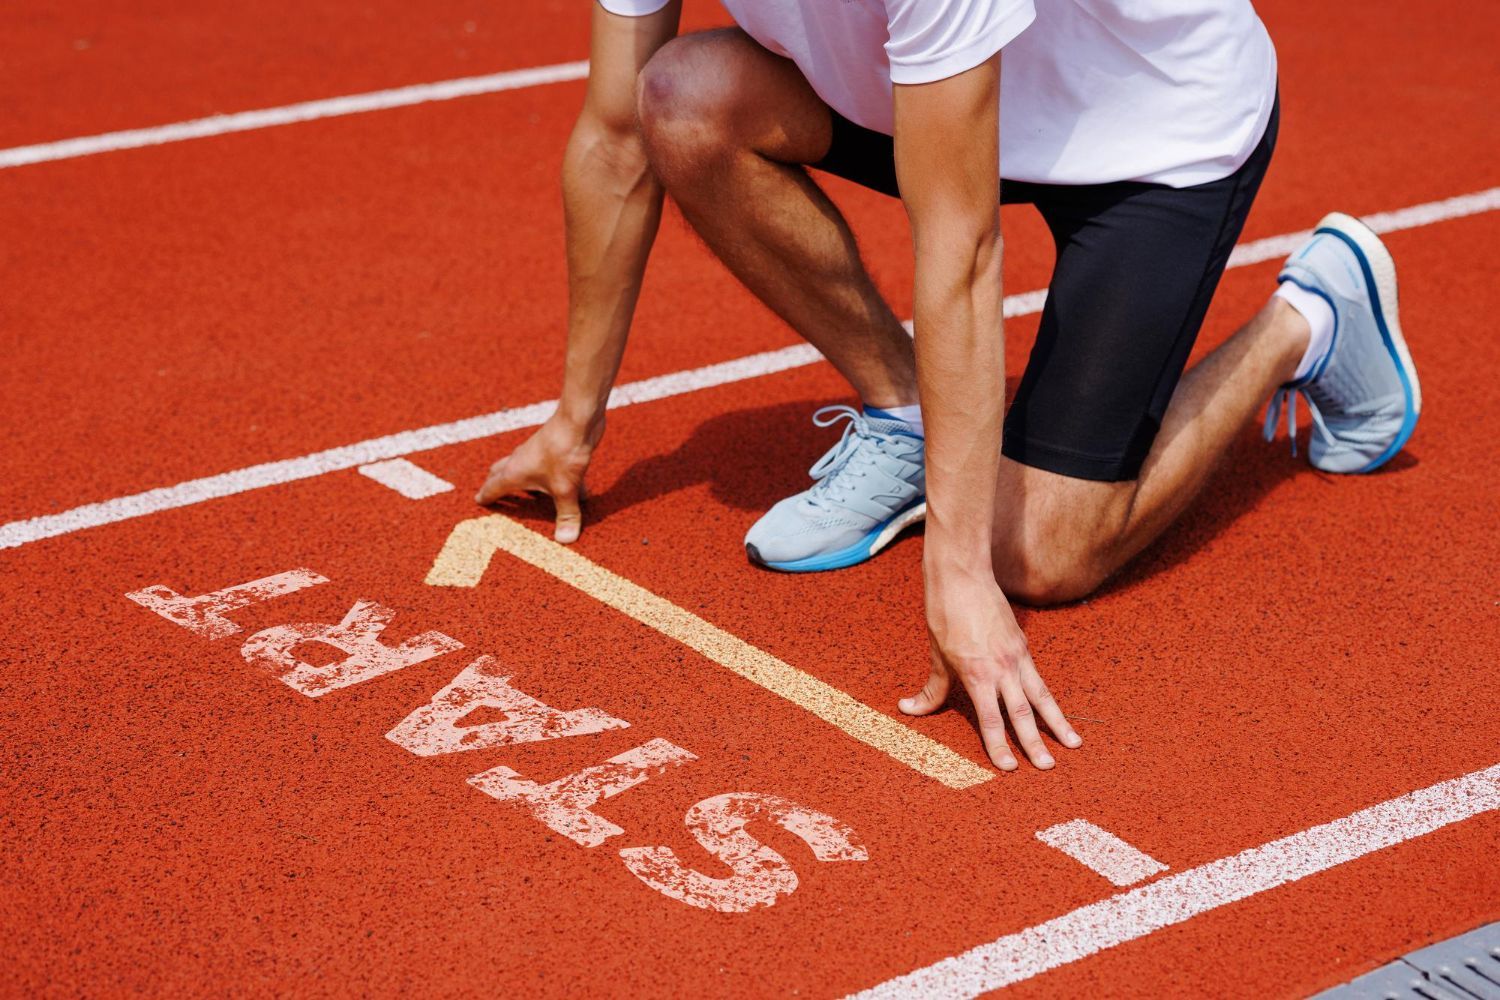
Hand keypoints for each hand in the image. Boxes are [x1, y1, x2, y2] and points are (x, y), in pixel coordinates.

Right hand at [475, 413, 602, 541]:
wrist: (578, 420)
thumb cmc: (563, 452)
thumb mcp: (565, 489)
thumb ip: (566, 515)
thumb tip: (566, 540)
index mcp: (514, 472)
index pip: (493, 487)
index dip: (486, 496)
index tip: (478, 501)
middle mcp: (520, 460)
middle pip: (501, 472)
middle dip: (497, 484)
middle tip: (494, 495)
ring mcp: (536, 452)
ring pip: (524, 468)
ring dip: (525, 481)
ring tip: (530, 495)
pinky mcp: (553, 448)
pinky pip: (548, 467)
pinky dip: (552, 478)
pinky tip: (574, 488)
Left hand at [900, 563, 1080, 769]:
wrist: (963, 576)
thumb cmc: (944, 614)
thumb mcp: (936, 655)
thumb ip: (931, 688)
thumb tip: (908, 708)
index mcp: (977, 674)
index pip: (990, 719)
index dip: (998, 745)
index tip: (1008, 768)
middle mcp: (1001, 669)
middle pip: (1022, 714)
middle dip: (1036, 743)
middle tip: (1047, 768)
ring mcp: (1016, 657)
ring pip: (1041, 697)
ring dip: (1057, 723)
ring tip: (1073, 744)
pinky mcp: (1023, 646)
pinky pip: (1039, 679)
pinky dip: (1050, 699)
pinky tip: (1058, 713)